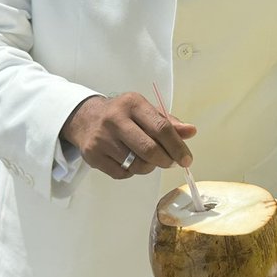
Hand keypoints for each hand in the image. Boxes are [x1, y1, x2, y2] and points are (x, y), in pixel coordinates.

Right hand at [61, 92, 195, 178]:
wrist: (85, 118)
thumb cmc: (122, 115)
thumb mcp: (145, 111)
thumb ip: (168, 122)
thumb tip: (191, 131)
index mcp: (133, 104)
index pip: (161, 127)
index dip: (177, 146)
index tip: (186, 159)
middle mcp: (115, 119)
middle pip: (149, 149)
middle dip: (165, 160)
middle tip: (171, 163)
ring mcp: (102, 138)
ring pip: (136, 164)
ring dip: (149, 167)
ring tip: (148, 160)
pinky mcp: (93, 155)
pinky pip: (122, 173)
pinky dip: (131, 171)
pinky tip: (129, 161)